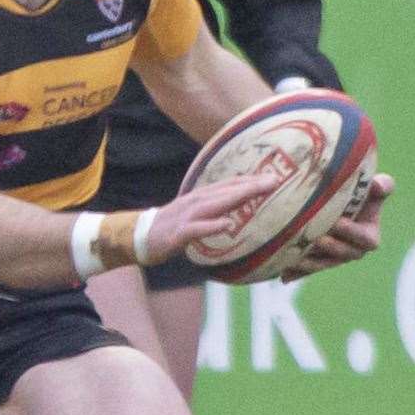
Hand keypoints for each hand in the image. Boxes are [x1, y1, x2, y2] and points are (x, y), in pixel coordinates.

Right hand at [140, 173, 279, 264]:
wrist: (138, 237)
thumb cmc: (170, 227)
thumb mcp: (195, 214)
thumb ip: (214, 209)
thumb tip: (237, 209)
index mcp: (201, 197)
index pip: (230, 185)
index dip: (251, 180)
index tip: (274, 178)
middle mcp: (195, 201)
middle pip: (227, 190)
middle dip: (251, 185)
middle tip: (276, 180)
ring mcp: (186, 216)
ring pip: (215, 204)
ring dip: (237, 196)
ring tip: (259, 191)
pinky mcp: (178, 233)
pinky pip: (197, 229)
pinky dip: (212, 225)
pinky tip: (228, 224)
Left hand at [285, 170, 393, 277]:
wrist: (331, 202)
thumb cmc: (358, 192)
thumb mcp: (373, 187)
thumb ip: (383, 185)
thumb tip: (378, 184)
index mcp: (369, 236)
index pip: (365, 238)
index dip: (353, 233)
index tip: (339, 223)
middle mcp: (353, 250)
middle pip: (343, 254)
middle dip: (331, 247)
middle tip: (316, 238)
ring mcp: (333, 258)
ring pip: (323, 264)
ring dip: (312, 262)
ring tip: (298, 254)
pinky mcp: (316, 262)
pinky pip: (307, 270)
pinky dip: (296, 271)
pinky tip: (284, 271)